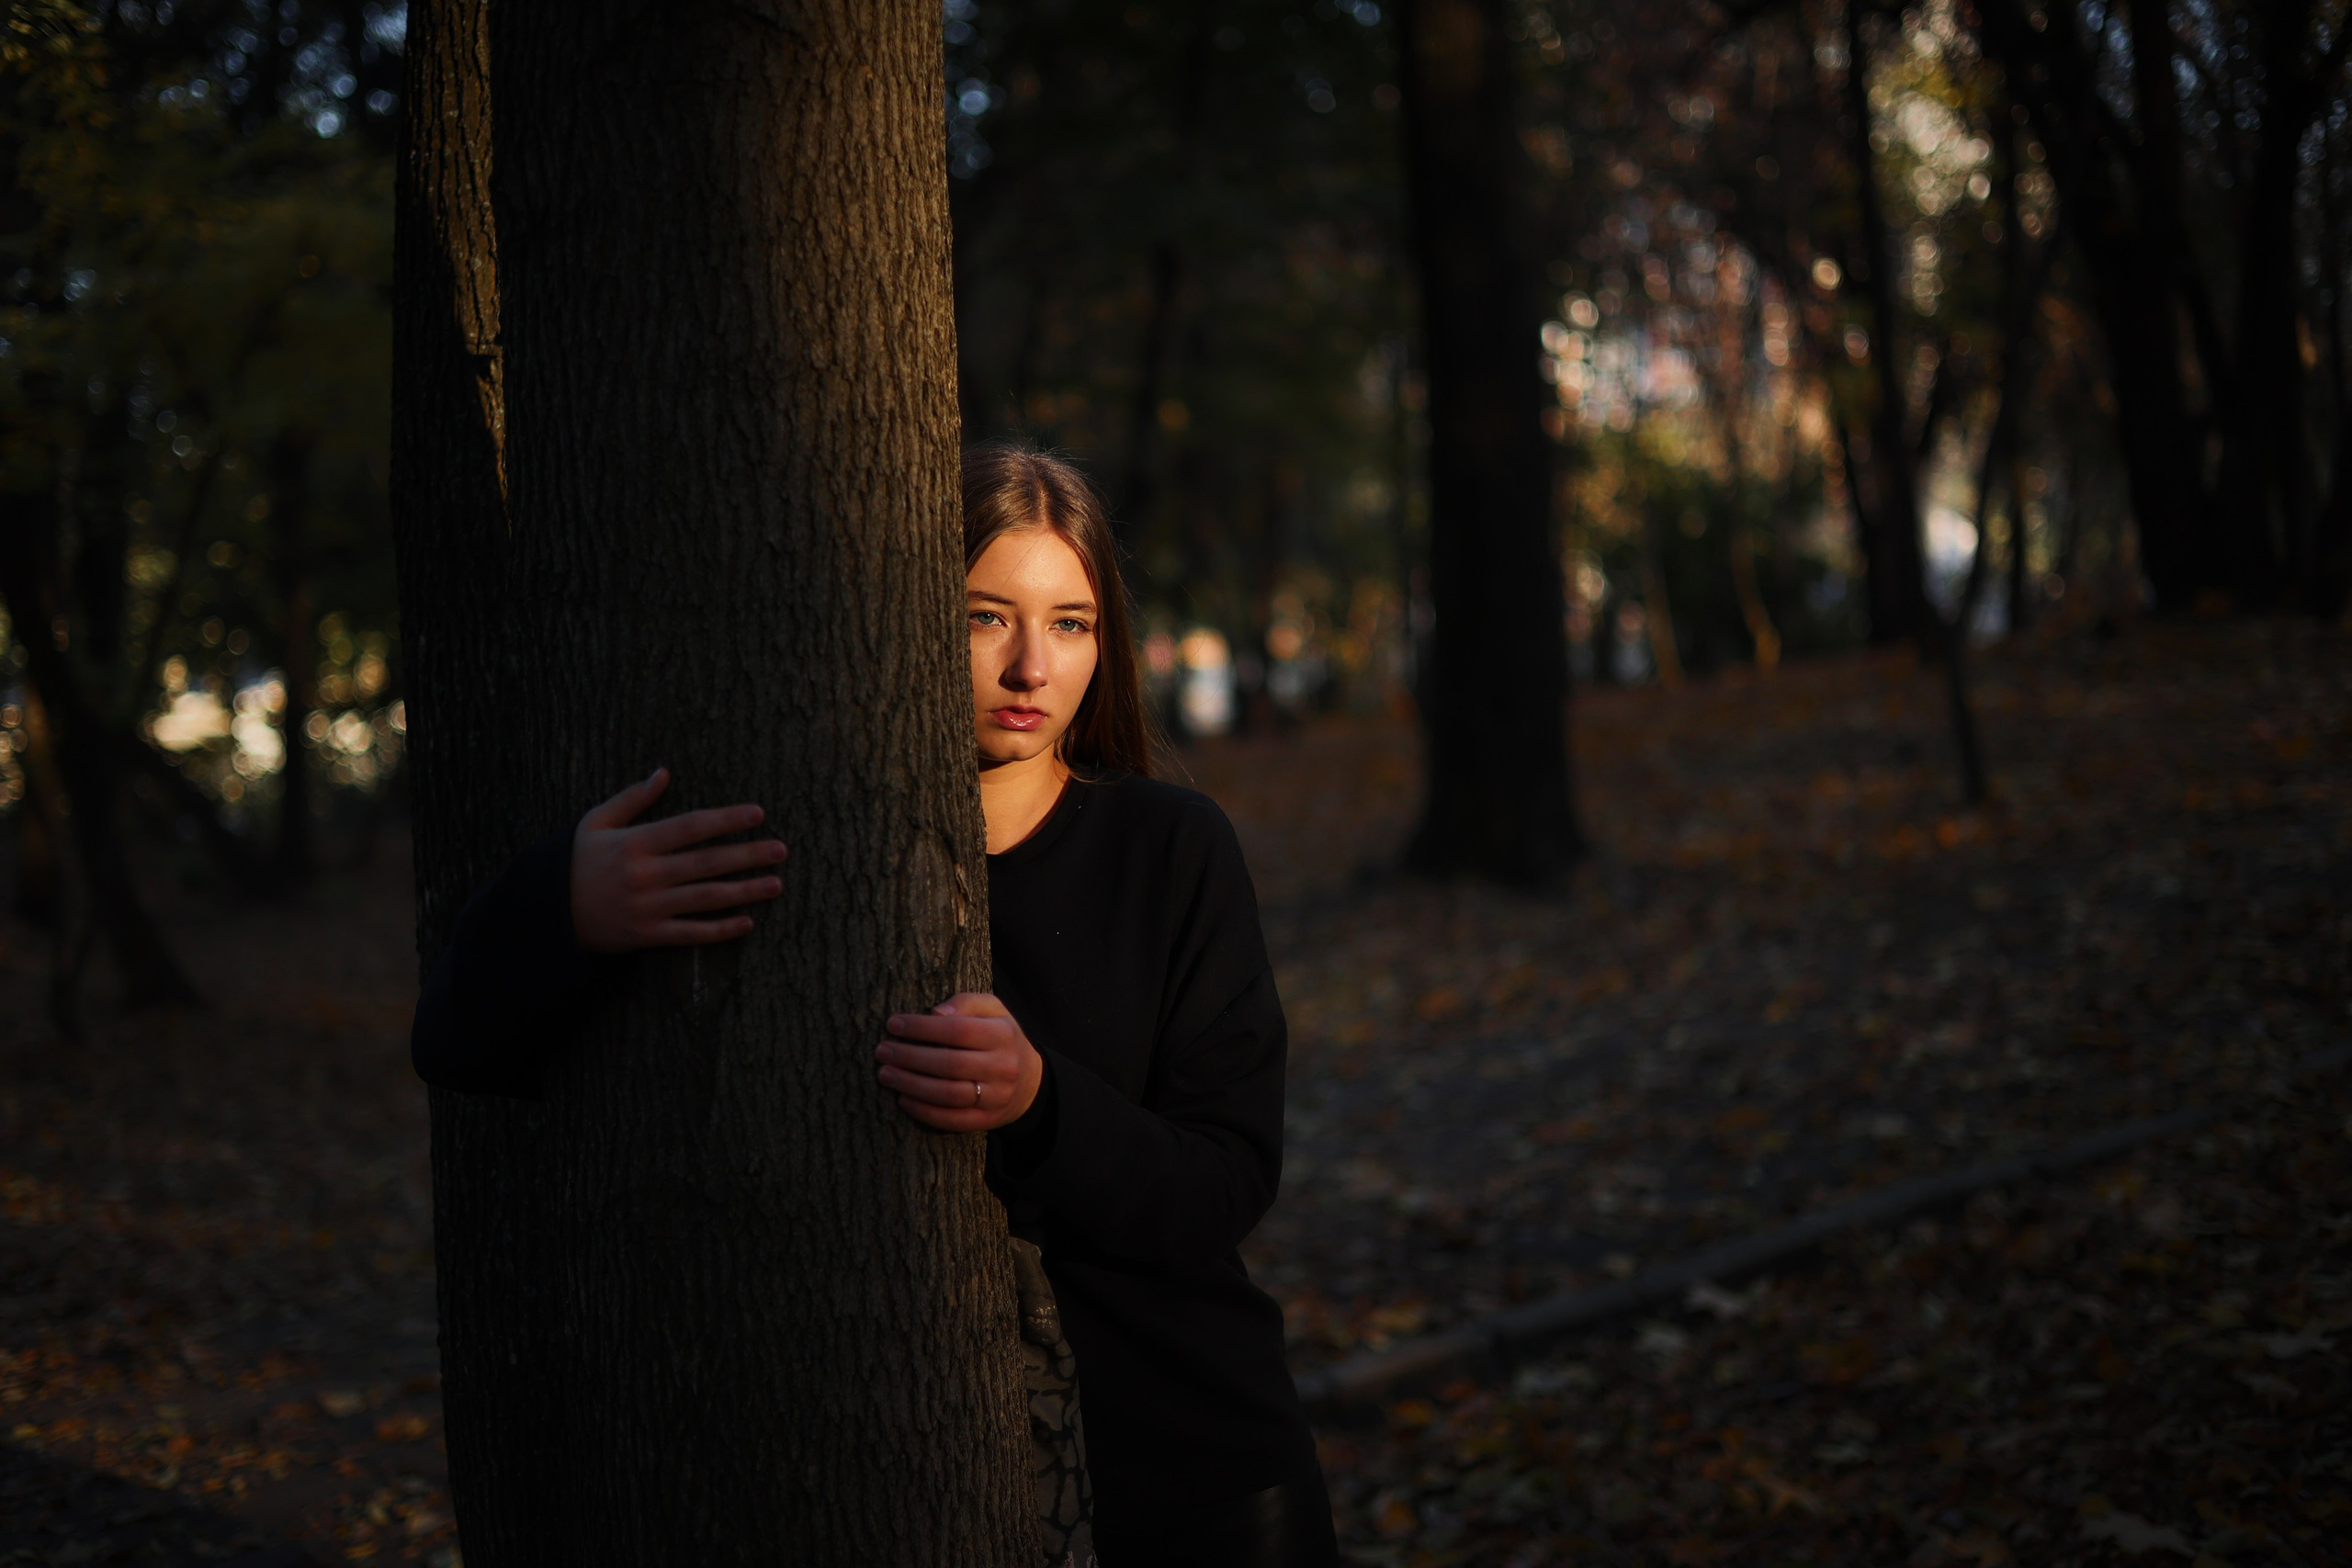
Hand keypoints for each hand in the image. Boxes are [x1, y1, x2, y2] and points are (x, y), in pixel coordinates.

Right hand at [570, 768, 787, 952]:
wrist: (548, 913)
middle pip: (706, 863)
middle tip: (781, 850)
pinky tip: (747, 922)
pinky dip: (719, 930)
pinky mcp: (647, 935)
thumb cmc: (576, 862)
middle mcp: (645, 875)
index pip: (689, 827)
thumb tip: (664, 772)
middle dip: (747, 855)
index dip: (725, 820)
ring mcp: (647, 907)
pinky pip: (690, 933)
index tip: (757, 814)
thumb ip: (632, 799)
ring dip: (744, 891)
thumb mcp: (594, 822)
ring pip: (705, 898)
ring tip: (776, 883)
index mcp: (635, 843)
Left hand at [875, 992, 1043, 1132]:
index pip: (959, 1030)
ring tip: (885, 1074)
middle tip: (882, 1051)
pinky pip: (953, 1120)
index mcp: (1003, 1035)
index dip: (923, 1028)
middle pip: (951, 1063)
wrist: (1029, 1083)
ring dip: (912, 1085)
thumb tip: (935, 1013)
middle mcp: (1003, 1067)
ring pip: (949, 1094)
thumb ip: (965, 1003)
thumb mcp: (992, 1011)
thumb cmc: (999, 1038)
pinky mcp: (987, 1120)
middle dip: (910, 1057)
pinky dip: (924, 1111)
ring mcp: (996, 1097)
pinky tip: (903, 1099)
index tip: (893, 1024)